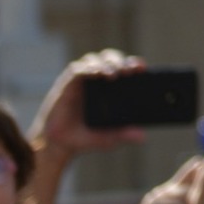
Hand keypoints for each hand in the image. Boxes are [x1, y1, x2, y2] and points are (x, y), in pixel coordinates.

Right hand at [29, 51, 147, 161]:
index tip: (142, 68)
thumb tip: (142, 136)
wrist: (61, 143)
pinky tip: (95, 74)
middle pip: (112, 59)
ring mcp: (83, 79)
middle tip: (129, 70)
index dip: (134, 64)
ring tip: (113, 75)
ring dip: (106, 64)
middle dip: (121, 62)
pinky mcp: (68, 82)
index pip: (126, 69)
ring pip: (96, 60)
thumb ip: (123, 135)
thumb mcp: (108, 139)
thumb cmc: (87, 137)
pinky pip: (78, 69)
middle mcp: (99, 80)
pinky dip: (87, 69)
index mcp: (113, 88)